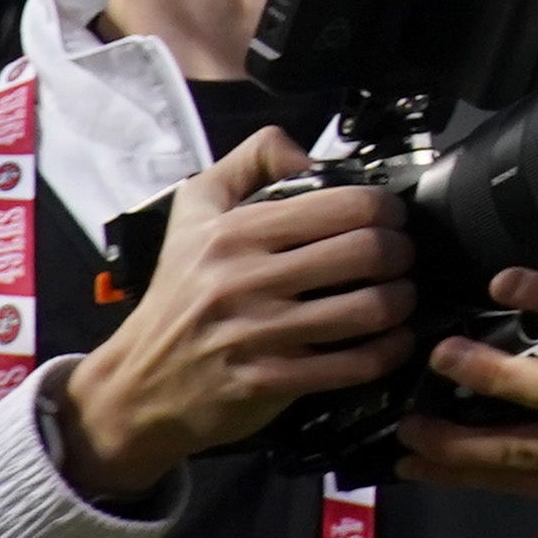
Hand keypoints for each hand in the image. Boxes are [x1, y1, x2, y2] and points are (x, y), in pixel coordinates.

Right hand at [53, 131, 411, 498]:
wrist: (135, 383)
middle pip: (367, 252)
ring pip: (368, 309)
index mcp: (234, 233)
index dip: (385, 208)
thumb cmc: (177, 292)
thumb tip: (307, 153)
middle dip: (402, 253)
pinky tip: (392, 341)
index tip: (391, 218)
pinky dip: (387, 351)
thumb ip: (250, 161)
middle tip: (402, 258)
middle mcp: (243, 281)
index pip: (345, 205)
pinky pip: (352, 365)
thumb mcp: (195, 211)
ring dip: (403, 302)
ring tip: (401, 297)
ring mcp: (255, 335)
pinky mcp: (266, 383)